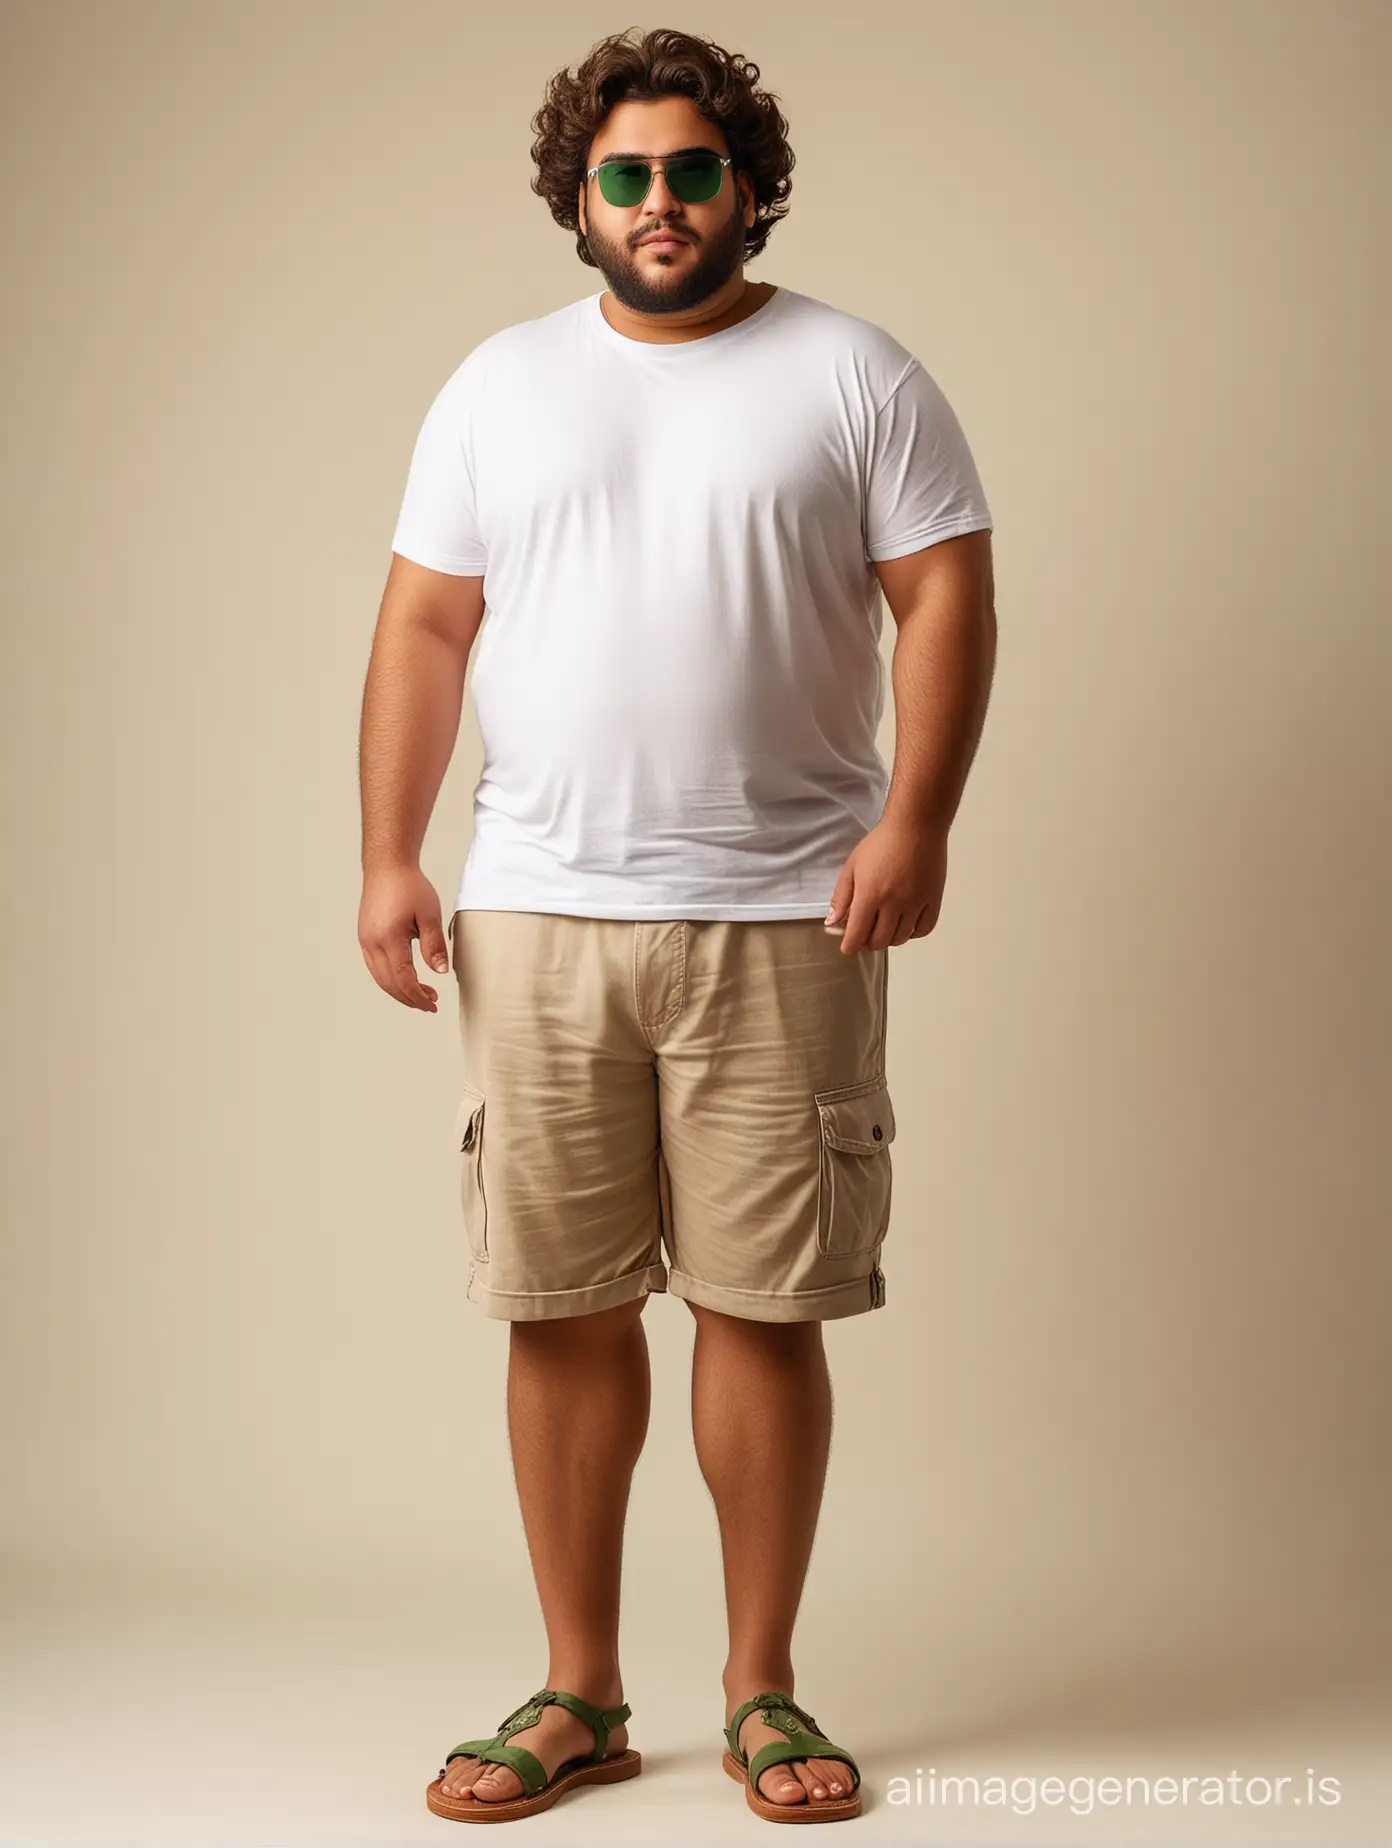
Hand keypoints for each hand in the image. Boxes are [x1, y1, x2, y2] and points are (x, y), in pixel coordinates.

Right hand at [359, 865, 450, 1010]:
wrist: (387, 866)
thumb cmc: (408, 885)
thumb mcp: (430, 915)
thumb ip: (434, 945)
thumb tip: (440, 972)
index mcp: (389, 938)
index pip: (403, 979)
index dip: (418, 996)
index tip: (433, 1004)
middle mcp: (372, 943)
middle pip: (389, 984)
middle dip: (409, 998)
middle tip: (430, 1004)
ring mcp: (365, 940)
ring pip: (380, 977)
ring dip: (399, 990)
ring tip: (421, 994)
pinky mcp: (365, 937)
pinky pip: (375, 966)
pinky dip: (389, 978)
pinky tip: (405, 978)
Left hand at [823, 815, 948, 953]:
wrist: (916, 827)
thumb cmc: (881, 843)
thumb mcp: (853, 866)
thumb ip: (841, 896)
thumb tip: (832, 922)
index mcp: (870, 895)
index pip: (858, 935)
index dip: (850, 946)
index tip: (848, 947)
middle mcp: (893, 904)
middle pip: (880, 941)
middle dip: (868, 944)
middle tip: (864, 936)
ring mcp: (916, 903)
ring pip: (901, 938)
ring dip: (889, 939)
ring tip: (883, 928)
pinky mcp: (933, 900)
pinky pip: (923, 930)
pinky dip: (912, 933)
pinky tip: (905, 925)